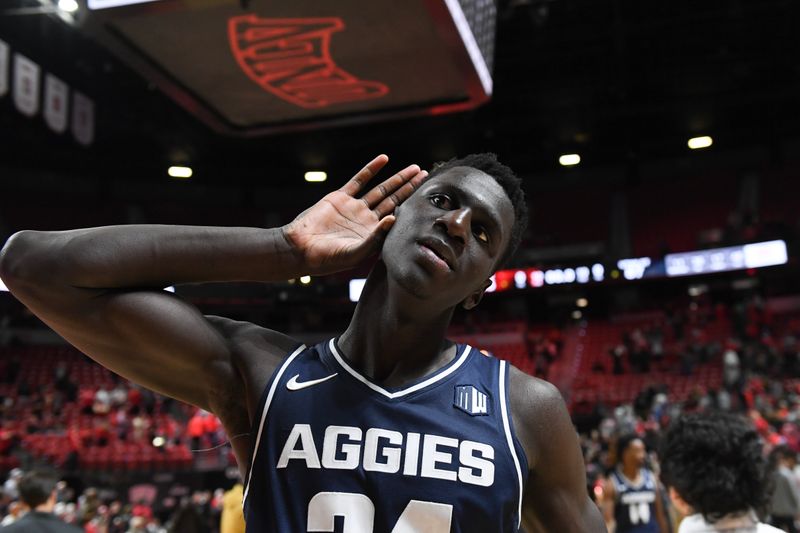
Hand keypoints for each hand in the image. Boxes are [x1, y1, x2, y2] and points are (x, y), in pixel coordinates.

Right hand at [283, 155, 427, 274]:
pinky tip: (384, 159)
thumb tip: (394, 218)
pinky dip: (371, 169)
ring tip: (414, 169)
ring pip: (381, 189)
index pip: (398, 217)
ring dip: (397, 178)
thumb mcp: (355, 253)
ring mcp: (354, 208)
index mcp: (373, 236)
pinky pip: (359, 180)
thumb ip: (375, 237)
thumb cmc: (327, 258)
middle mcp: (367, 220)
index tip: (427, 197)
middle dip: (409, 187)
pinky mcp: (340, 197)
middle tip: (425, 175)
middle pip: (394, 200)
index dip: (412, 206)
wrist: (300, 248)